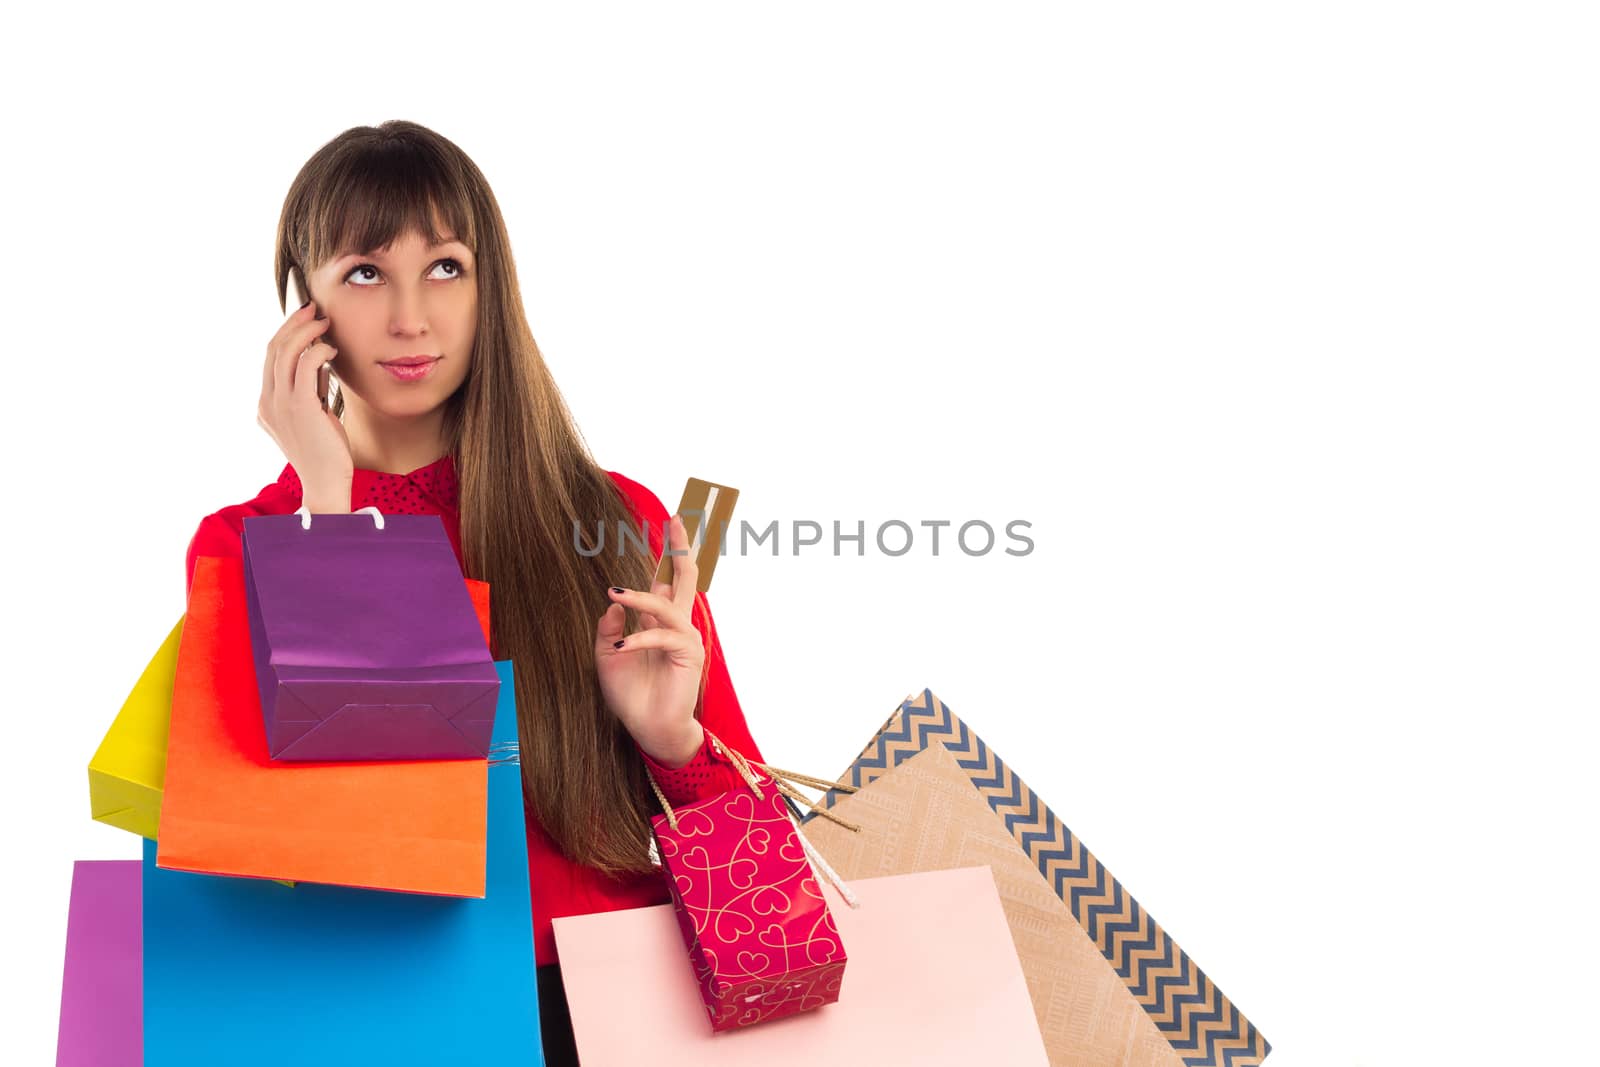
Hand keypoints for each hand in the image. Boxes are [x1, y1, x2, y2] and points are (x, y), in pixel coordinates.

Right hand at [258, 301, 353, 507]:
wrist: (326, 483)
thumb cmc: (325, 452)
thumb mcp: (311, 417)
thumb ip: (308, 390)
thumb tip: (320, 360)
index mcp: (265, 405)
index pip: (270, 358)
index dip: (286, 333)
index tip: (304, 319)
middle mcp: (267, 402)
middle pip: (274, 348)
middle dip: (294, 323)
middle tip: (313, 308)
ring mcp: (281, 405)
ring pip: (287, 352)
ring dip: (307, 332)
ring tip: (325, 322)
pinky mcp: (301, 407)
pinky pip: (307, 365)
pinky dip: (319, 351)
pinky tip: (333, 350)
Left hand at [595, 514, 706, 766]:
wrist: (649, 728)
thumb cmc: (630, 694)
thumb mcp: (607, 657)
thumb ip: (609, 628)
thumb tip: (614, 602)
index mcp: (660, 621)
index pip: (665, 581)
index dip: (667, 553)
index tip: (672, 521)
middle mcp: (677, 623)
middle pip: (684, 576)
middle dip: (682, 546)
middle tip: (679, 517)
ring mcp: (686, 637)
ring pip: (665, 604)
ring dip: (640, 597)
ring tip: (614, 593)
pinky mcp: (689, 653)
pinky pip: (661, 637)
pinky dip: (639, 639)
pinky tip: (622, 647)